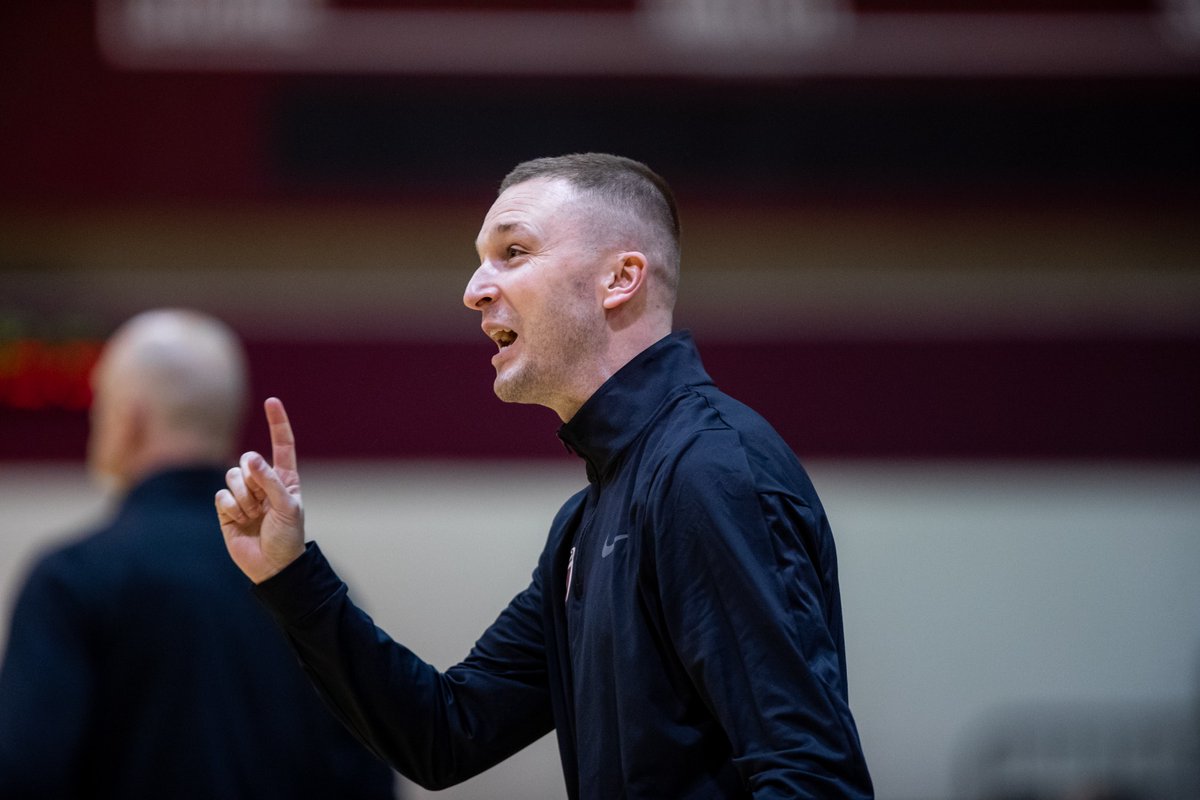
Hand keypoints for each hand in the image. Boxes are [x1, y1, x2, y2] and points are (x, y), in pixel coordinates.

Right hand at [215, 397, 306, 583]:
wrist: (273, 567)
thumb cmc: (288, 537)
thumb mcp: (288, 507)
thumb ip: (270, 480)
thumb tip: (250, 457)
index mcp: (285, 478)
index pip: (282, 445)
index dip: (277, 423)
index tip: (272, 401)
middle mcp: (263, 483)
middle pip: (248, 461)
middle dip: (254, 480)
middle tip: (264, 503)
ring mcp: (244, 495)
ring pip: (232, 476)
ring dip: (243, 496)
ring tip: (253, 514)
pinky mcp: (226, 509)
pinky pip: (221, 495)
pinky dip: (231, 507)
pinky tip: (240, 520)